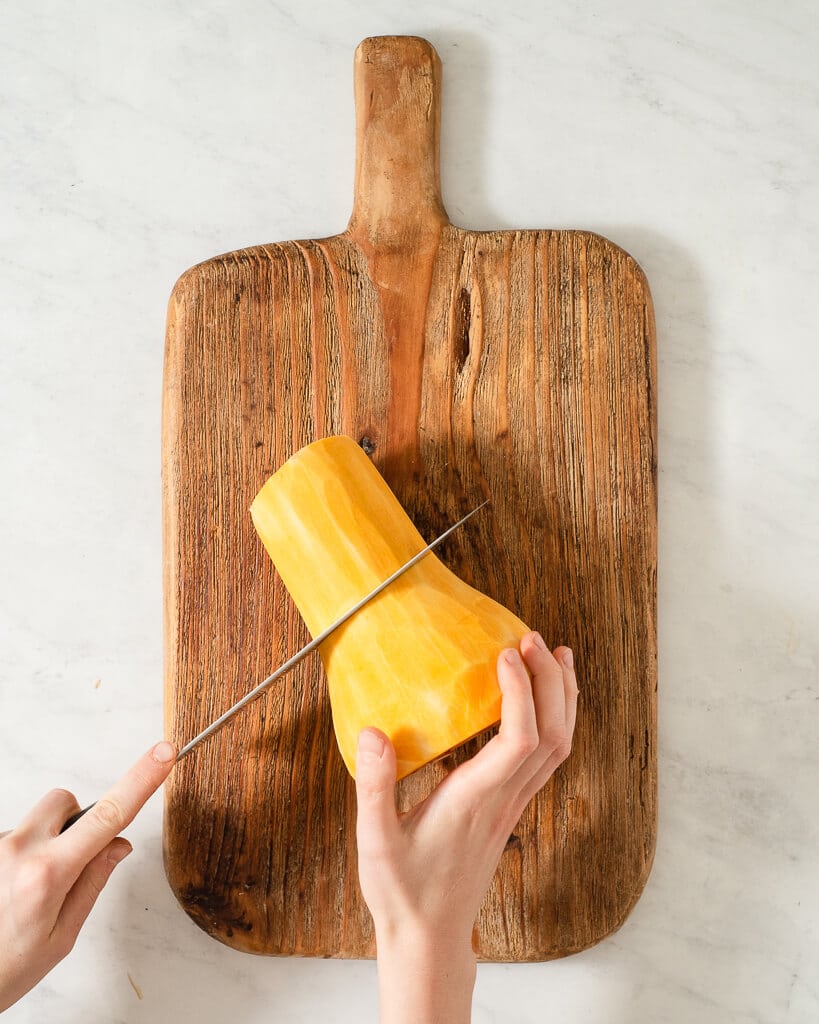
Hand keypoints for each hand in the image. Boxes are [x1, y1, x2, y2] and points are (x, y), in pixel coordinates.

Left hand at [0, 740, 176, 1012]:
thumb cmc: (5, 970)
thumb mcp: (62, 936)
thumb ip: (93, 882)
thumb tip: (118, 843)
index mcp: (48, 873)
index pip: (108, 815)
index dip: (141, 780)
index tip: (162, 753)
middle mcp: (17, 850)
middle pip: (64, 802)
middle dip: (75, 821)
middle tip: (68, 863)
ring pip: (36, 821)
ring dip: (42, 842)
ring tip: (25, 892)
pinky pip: (13, 836)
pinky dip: (19, 854)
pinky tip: (7, 891)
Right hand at [355, 632, 577, 1023]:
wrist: (430, 936)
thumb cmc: (403, 891)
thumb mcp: (374, 841)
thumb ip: (374, 786)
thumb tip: (372, 731)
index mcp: (474, 801)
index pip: (518, 740)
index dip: (521, 693)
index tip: (504, 654)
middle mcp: (504, 799)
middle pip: (554, 736)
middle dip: (551, 681)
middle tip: (532, 637)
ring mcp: (514, 805)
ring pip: (560, 747)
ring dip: (563, 697)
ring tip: (555, 654)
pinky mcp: (511, 807)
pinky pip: (548, 757)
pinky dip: (556, 718)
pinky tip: (545, 699)